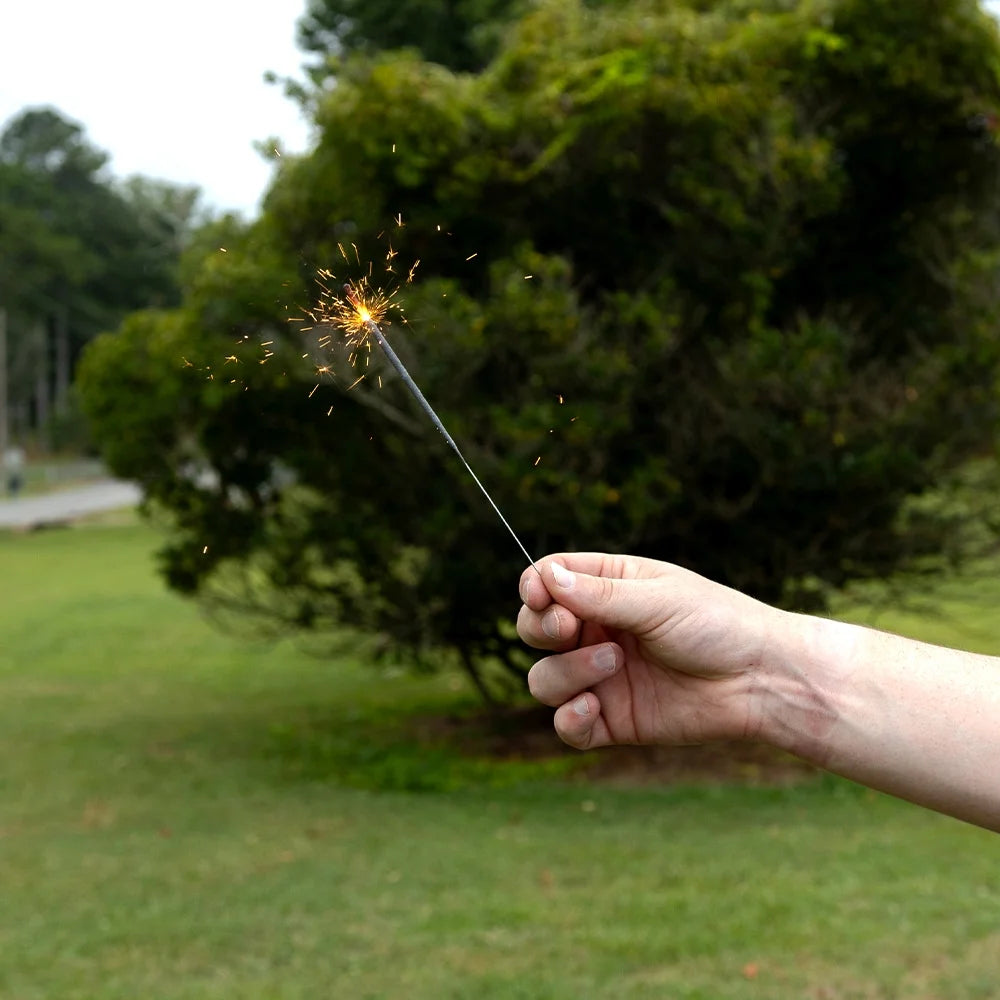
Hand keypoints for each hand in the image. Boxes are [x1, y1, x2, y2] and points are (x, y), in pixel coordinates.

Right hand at [517, 553, 782, 750]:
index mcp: (608, 588)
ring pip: (544, 678)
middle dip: (540, 629)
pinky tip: (594, 707)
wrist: (761, 680)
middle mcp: (598, 630)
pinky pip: (567, 724)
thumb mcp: (658, 599)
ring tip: (612, 665)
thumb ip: (599, 594)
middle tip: (567, 629)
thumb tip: (544, 577)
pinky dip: (569, 719)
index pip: (548, 580)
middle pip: (534, 628)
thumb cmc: (717, 624)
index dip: (535, 587)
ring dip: (566, 672)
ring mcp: (601, 676)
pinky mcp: (612, 719)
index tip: (540, 597)